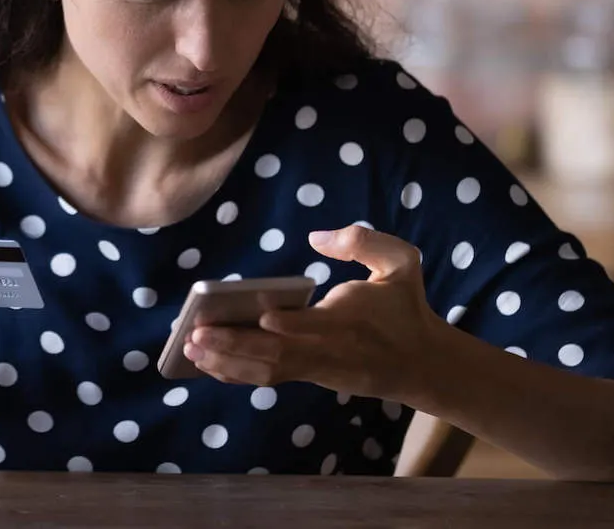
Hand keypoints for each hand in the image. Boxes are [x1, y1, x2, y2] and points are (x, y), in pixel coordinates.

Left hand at [184, 225, 445, 404]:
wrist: (422, 363)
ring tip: (190, 351)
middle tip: (195, 335)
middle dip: (235, 345)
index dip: (291, 324)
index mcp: (349, 319)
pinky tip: (208, 364)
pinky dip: (237, 373)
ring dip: (228, 363)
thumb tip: (317, 237)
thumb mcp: (402, 262)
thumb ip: (363, 242)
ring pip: (268, 370)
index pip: (317, 325)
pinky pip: (270, 377)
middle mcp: (328, 349)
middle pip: (278, 353)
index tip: (263, 315)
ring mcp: (317, 368)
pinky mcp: (310, 377)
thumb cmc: (406, 307)